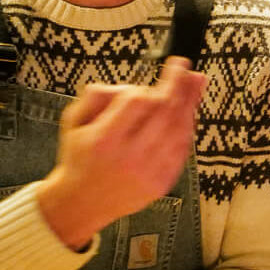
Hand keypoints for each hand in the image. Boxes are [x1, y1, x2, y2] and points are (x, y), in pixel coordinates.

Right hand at [36, 55, 205, 250]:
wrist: (82, 203)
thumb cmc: (80, 157)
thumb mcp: (73, 122)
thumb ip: (96, 96)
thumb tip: (129, 84)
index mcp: (104, 140)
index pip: (136, 101)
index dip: (149, 84)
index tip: (157, 71)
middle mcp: (128, 157)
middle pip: (163, 112)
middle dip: (177, 85)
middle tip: (184, 67)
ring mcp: (148, 172)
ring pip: (178, 130)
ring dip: (190, 103)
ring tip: (196, 81)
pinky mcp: (162, 183)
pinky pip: (182, 150)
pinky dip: (189, 128)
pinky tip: (191, 111)